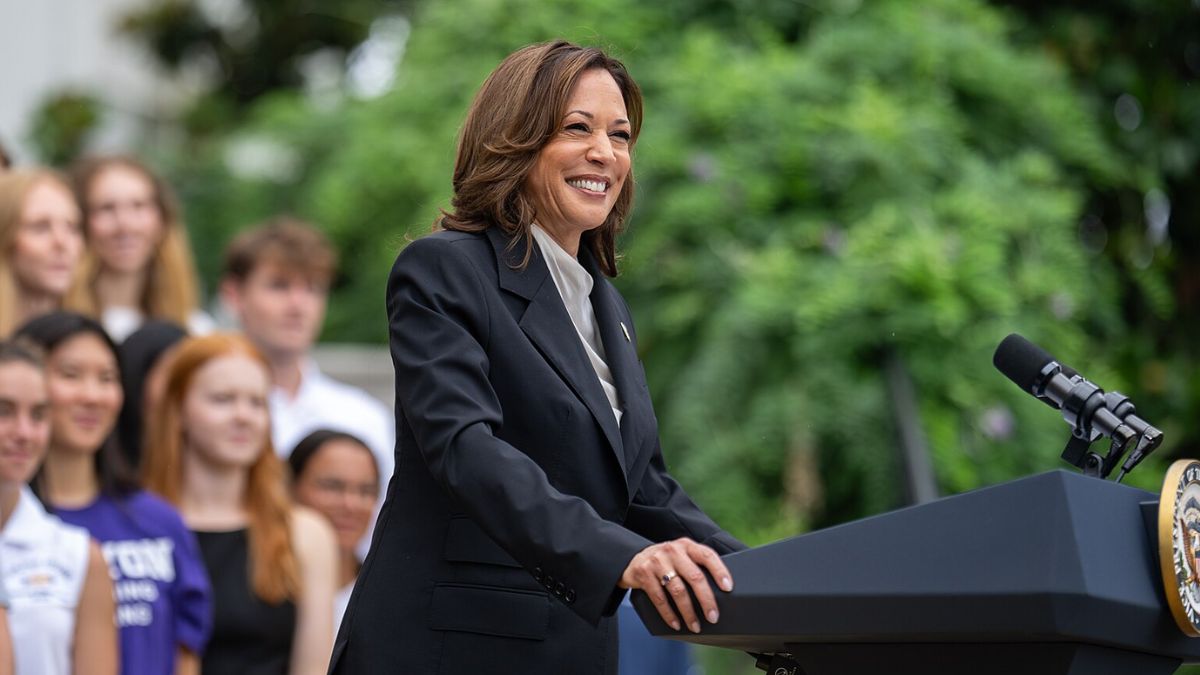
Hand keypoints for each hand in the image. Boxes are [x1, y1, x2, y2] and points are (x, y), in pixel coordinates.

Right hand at [619, 537, 733, 633]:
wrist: (633, 559)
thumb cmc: (665, 561)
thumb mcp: (681, 556)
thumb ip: (696, 565)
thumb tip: (721, 591)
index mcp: (686, 545)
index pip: (707, 555)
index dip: (719, 571)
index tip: (728, 588)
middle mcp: (672, 551)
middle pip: (695, 577)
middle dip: (706, 600)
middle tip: (713, 616)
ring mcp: (657, 562)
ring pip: (678, 591)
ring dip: (688, 612)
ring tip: (695, 625)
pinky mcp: (644, 574)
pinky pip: (660, 599)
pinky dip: (669, 614)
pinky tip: (676, 623)